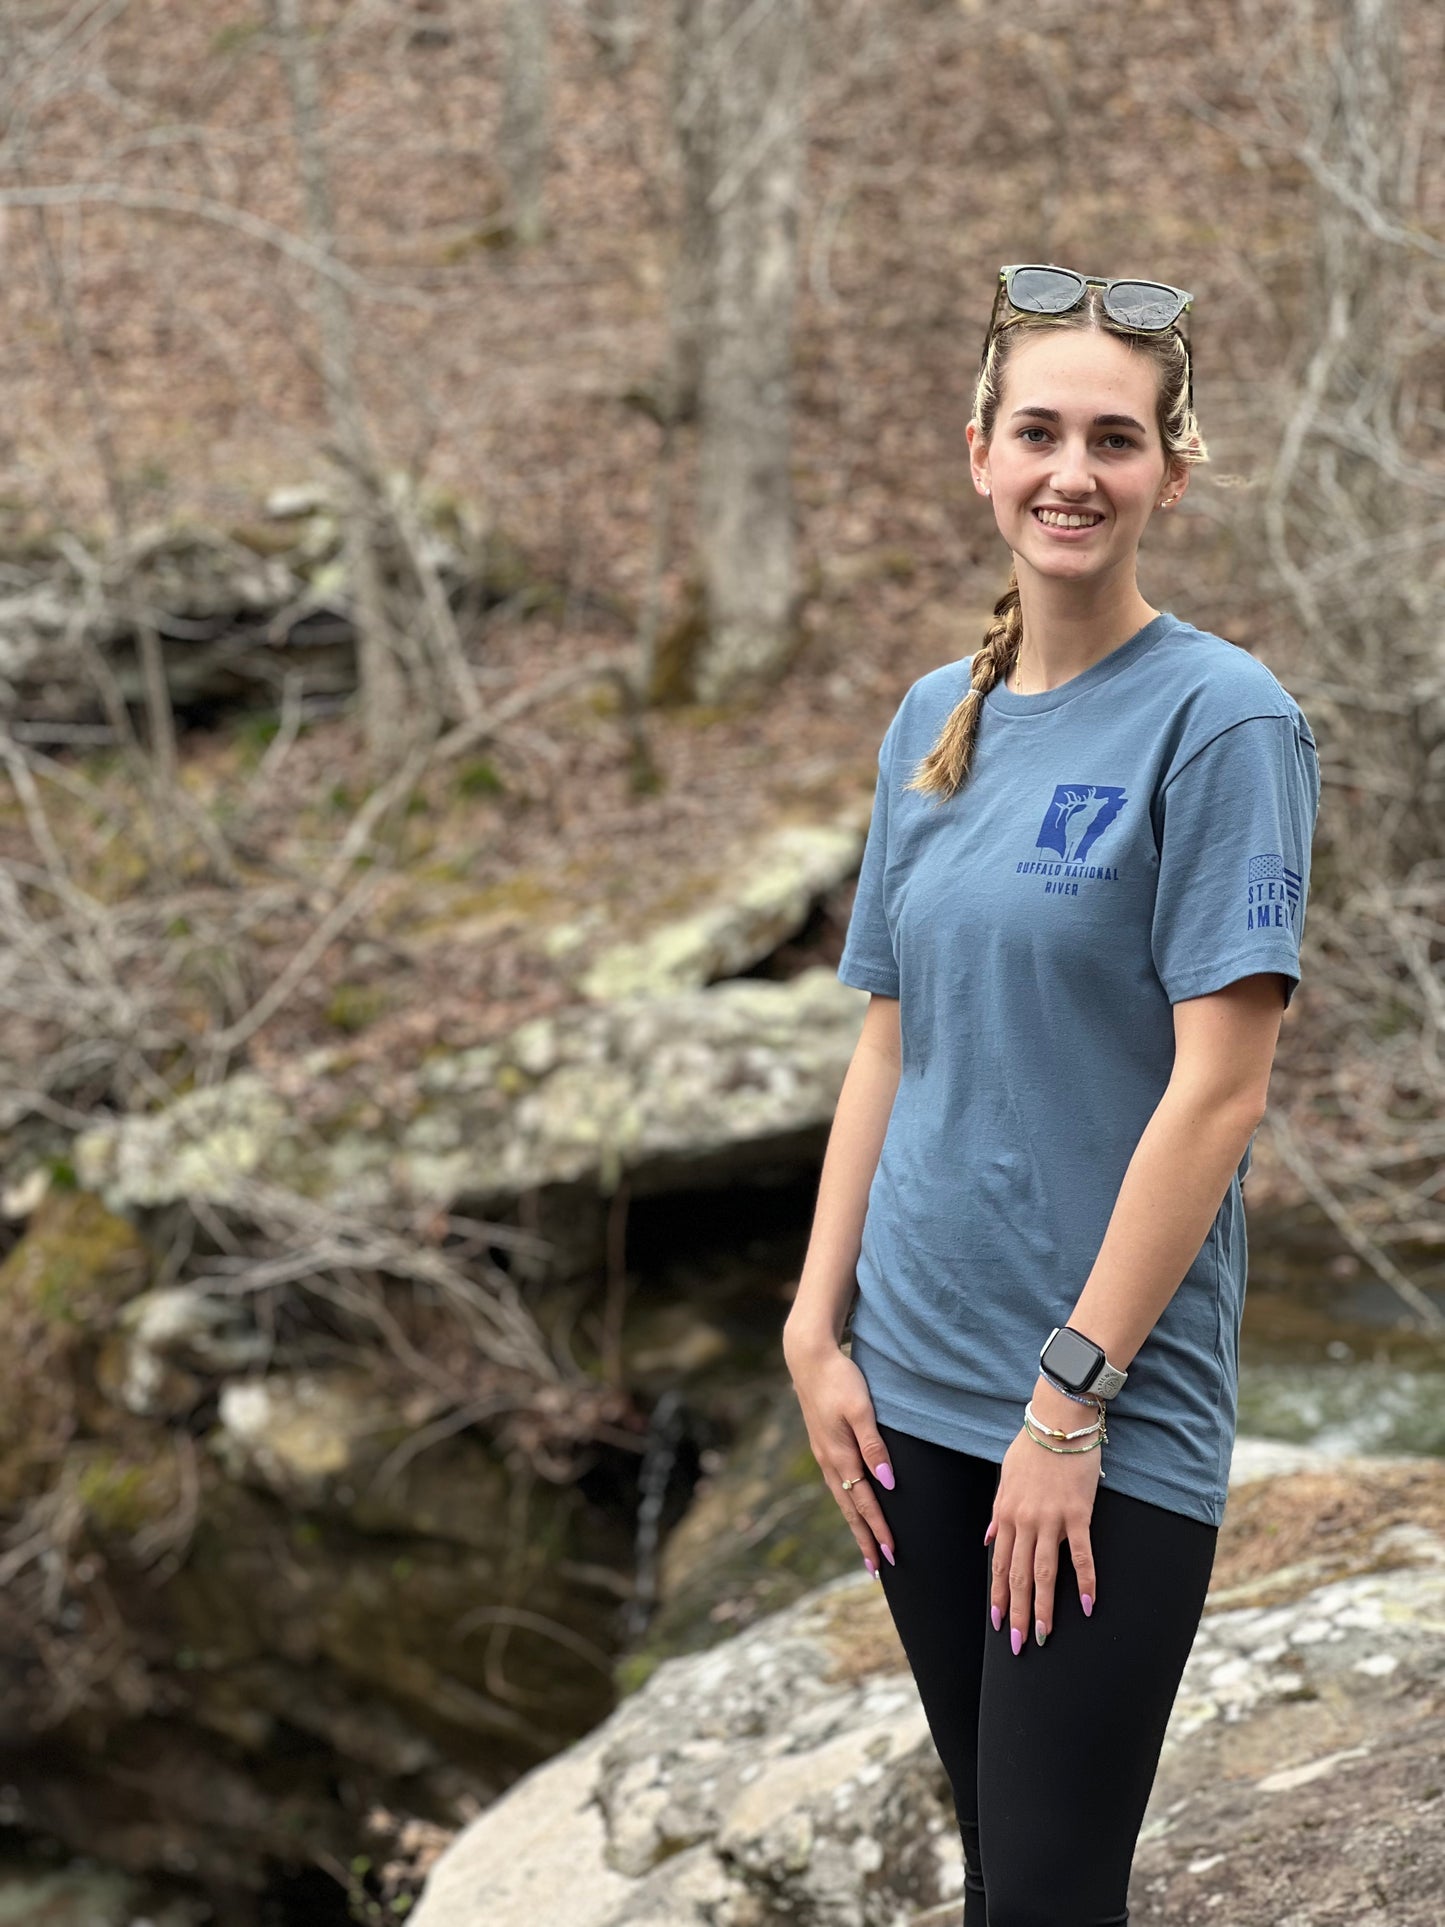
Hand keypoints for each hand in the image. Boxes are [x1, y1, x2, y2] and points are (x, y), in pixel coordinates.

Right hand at [784, 1333, 895, 1574]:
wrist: (808, 1358)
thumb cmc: (840, 1380)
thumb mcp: (861, 1410)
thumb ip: (874, 1446)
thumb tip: (887, 1483)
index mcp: (840, 1455)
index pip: (864, 1502)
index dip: (878, 1529)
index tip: (891, 1555)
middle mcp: (829, 1461)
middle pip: (850, 1509)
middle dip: (865, 1539)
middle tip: (878, 1568)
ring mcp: (824, 1454)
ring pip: (842, 1499)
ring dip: (855, 1525)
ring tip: (866, 1547)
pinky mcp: (823, 1444)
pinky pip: (837, 1484)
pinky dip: (847, 1503)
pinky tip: (852, 1506)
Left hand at [985, 1378, 1100, 1650]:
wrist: (1059, 1422)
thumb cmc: (1031, 1448)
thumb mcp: (1004, 1478)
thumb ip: (997, 1512)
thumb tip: (987, 1540)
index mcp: (1005, 1513)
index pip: (1000, 1565)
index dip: (999, 1597)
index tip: (999, 1624)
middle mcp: (1024, 1521)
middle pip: (1020, 1576)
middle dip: (1018, 1613)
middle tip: (1020, 1646)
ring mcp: (1051, 1519)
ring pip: (1045, 1572)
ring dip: (1045, 1608)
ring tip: (1045, 1636)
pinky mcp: (1078, 1514)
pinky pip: (1082, 1555)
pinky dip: (1086, 1581)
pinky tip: (1089, 1606)